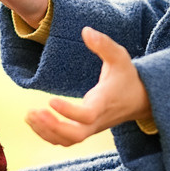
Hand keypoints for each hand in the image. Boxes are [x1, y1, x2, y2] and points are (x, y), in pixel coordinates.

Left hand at [27, 27, 150, 146]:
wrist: (140, 99)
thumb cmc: (127, 76)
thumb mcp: (120, 56)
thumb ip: (104, 44)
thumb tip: (85, 30)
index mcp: (104, 103)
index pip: (87, 116)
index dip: (68, 112)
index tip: (50, 100)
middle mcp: (98, 120)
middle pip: (75, 135)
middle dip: (52, 127)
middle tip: (33, 112)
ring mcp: (92, 128)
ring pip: (68, 140)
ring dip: (46, 132)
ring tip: (29, 115)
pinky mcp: (86, 130)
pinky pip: (66, 140)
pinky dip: (48, 135)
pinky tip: (34, 121)